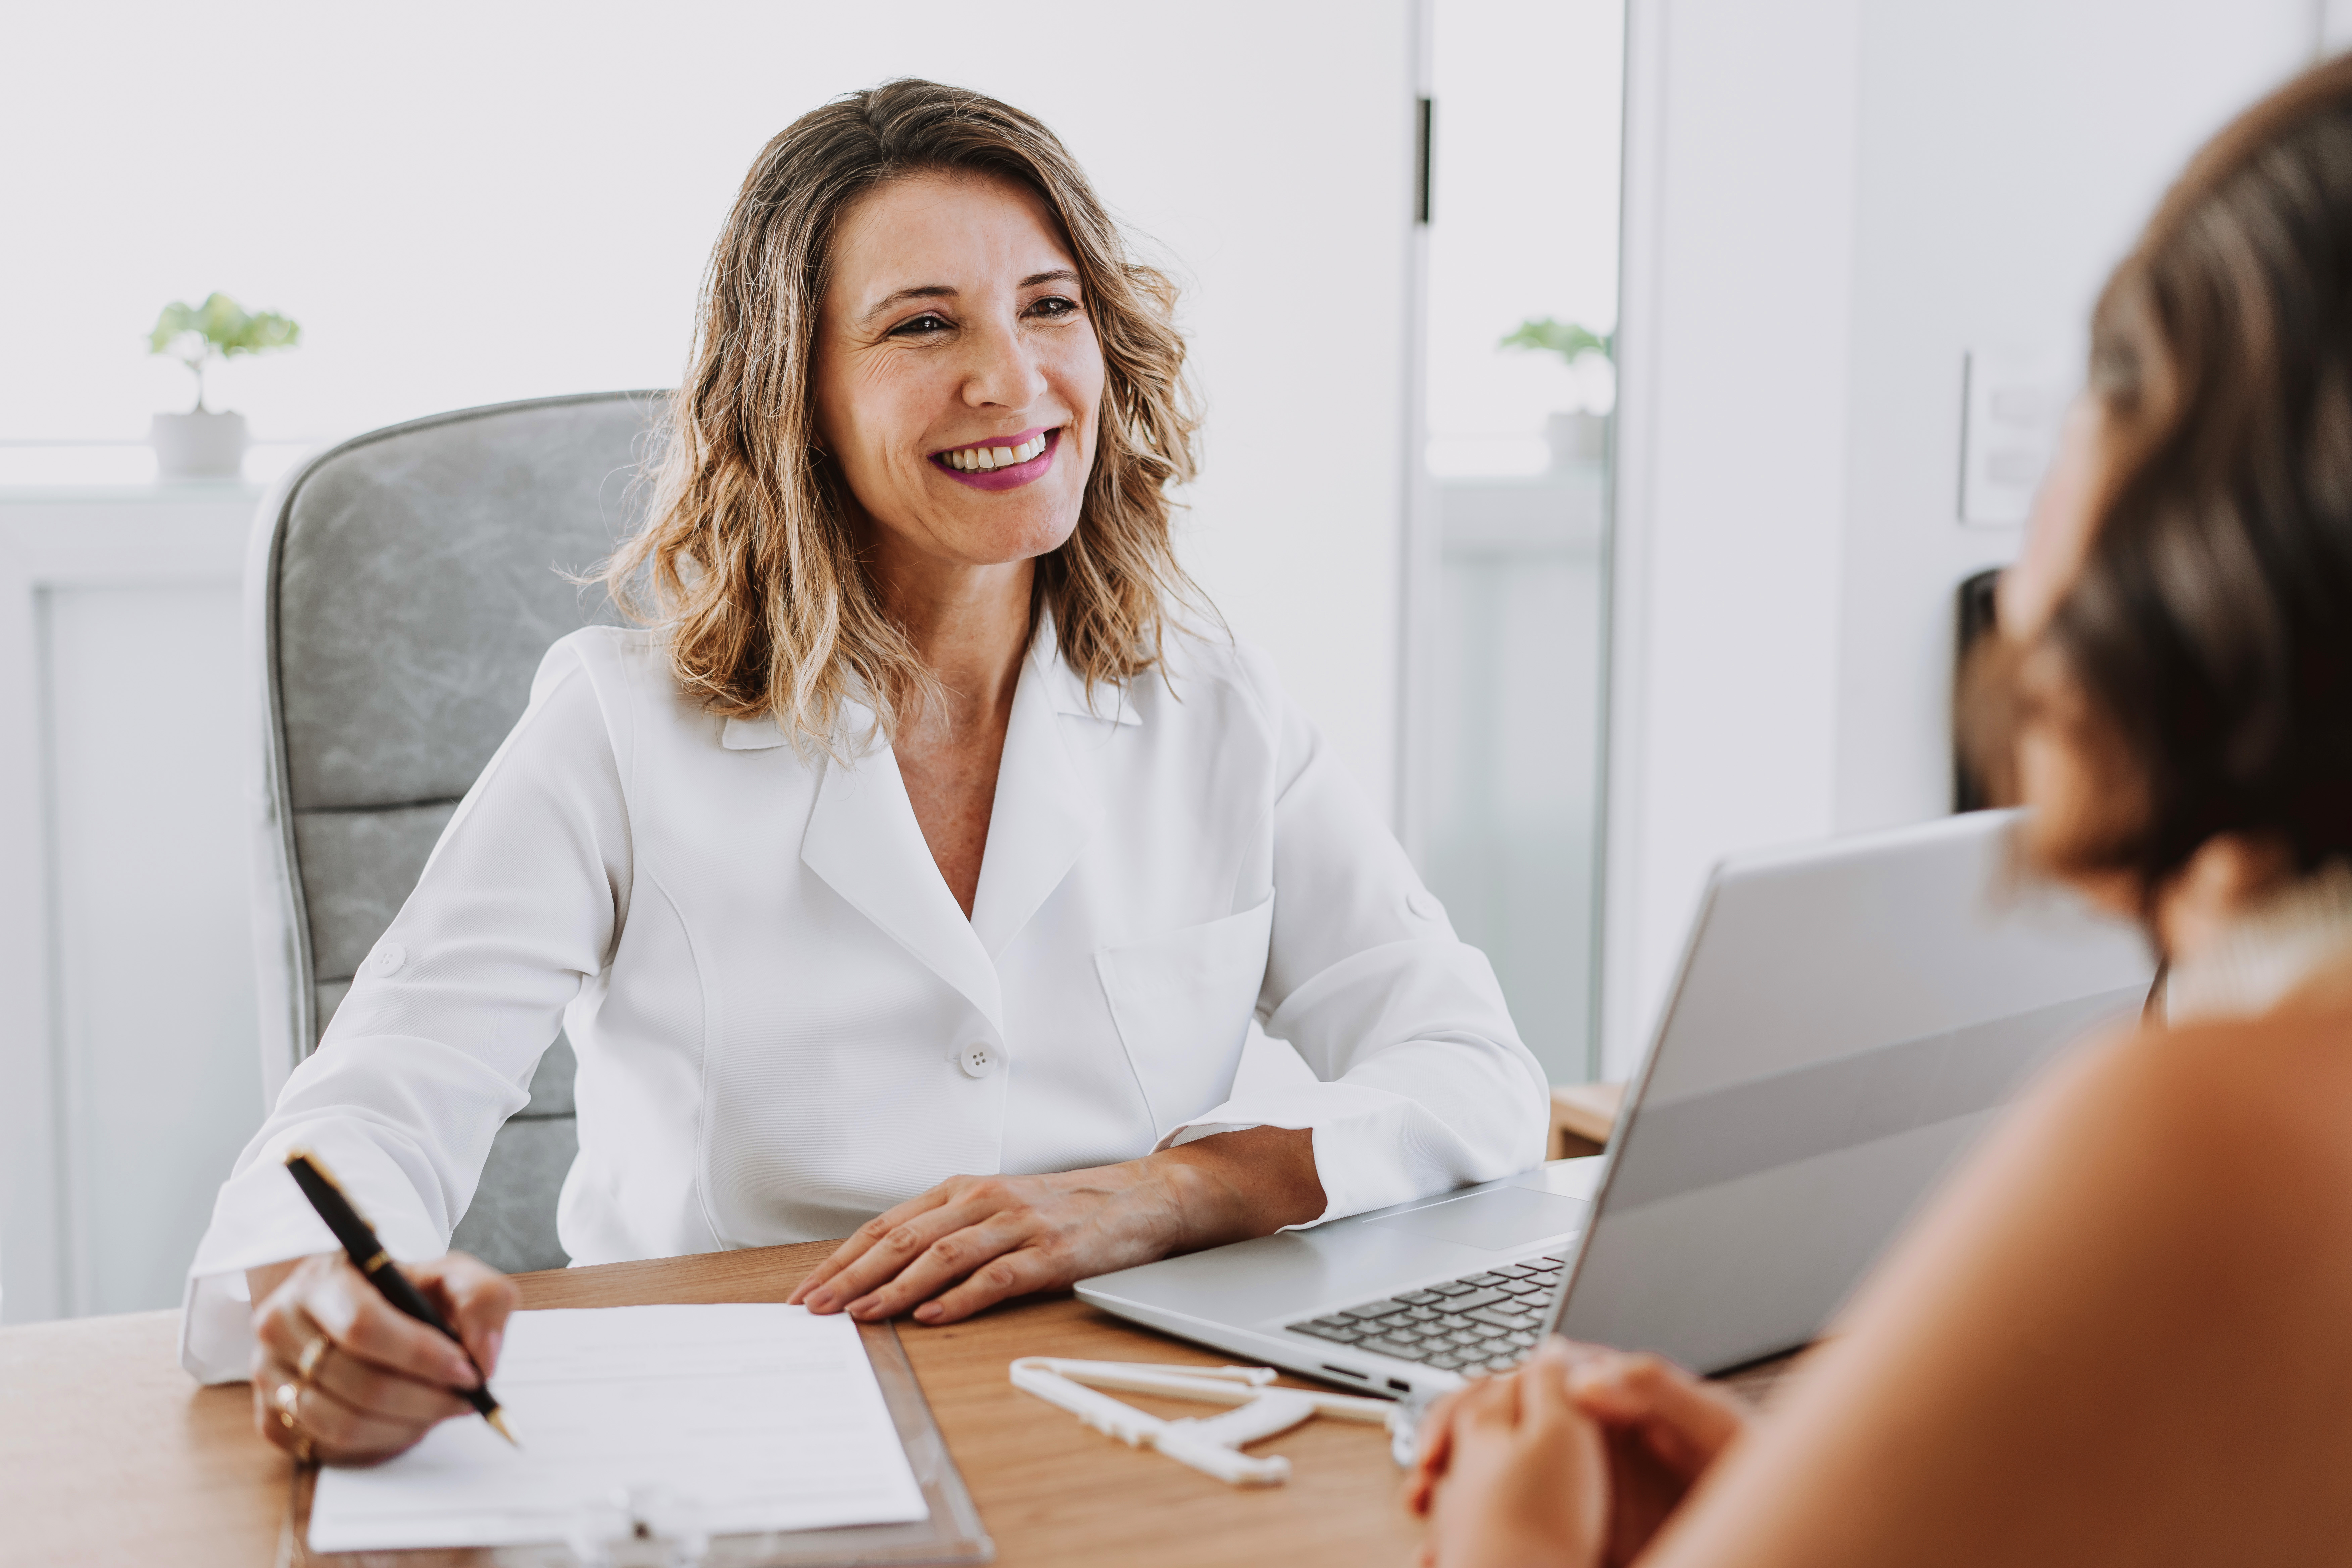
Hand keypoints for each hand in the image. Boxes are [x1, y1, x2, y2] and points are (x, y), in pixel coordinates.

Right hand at [246, 1250, 516, 1465]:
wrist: (360, 1307)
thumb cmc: (405, 1293)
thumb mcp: (452, 1276)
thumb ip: (482, 1300)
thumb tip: (482, 1356)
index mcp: (321, 1280)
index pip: (364, 1327)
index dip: (422, 1357)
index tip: (468, 1372)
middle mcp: (280, 1326)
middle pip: (357, 1382)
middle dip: (424, 1399)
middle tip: (464, 1400)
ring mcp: (268, 1374)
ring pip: (340, 1423)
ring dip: (404, 1427)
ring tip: (438, 1412)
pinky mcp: (270, 1416)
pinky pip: (325, 1447)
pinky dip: (375, 1444)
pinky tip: (403, 1424)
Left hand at [788, 1126, 1322, 1324]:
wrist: (1141, 1196)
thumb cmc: (1063, 1207)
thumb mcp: (996, 1205)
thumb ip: (946, 1230)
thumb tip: (880, 1272)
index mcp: (963, 1190)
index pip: (887, 1225)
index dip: (842, 1259)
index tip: (806, 1290)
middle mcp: (984, 1201)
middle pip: (903, 1239)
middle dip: (851, 1276)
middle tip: (813, 1308)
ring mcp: (1018, 1225)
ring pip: (943, 1256)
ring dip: (894, 1288)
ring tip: (859, 1315)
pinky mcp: (1051, 1253)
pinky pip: (997, 1276)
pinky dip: (961, 1298)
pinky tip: (932, 1315)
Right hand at [1408, 1341, 1746, 1567]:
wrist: (1791, 1541)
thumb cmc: (1769, 1481)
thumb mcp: (1722, 1431)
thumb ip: (1661, 1393)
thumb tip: (1583, 1373)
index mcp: (1620, 1406)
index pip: (1535, 1386)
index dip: (1487, 1401)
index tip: (1461, 1430)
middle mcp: (1595, 1445)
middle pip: (1503, 1433)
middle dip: (1454, 1452)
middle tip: (1426, 1482)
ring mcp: (1590, 1494)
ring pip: (1503, 1486)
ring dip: (1459, 1503)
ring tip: (1431, 1530)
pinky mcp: (1587, 1536)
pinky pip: (1525, 1534)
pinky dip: (1484, 1545)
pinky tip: (1457, 1559)